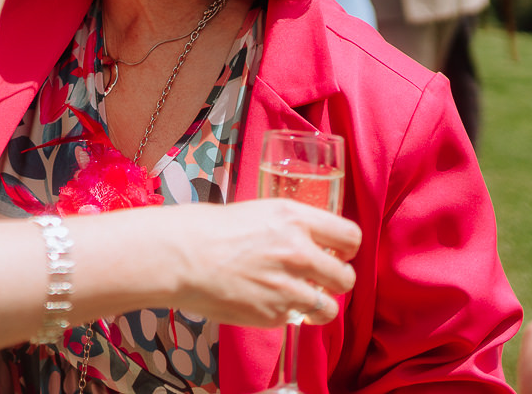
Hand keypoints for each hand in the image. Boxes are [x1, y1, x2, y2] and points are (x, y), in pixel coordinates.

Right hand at [173, 199, 359, 328]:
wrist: (181, 256)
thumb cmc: (210, 229)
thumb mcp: (259, 211)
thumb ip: (290, 226)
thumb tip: (309, 240)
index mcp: (295, 219)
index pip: (350, 236)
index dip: (348, 248)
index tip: (340, 252)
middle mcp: (299, 252)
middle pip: (346, 276)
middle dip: (337, 280)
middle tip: (321, 278)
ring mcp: (288, 287)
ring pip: (330, 307)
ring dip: (319, 304)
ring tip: (303, 299)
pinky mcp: (274, 314)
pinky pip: (296, 319)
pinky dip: (287, 314)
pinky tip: (268, 301)